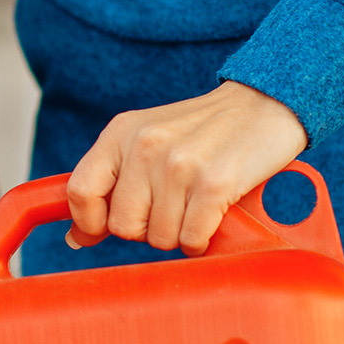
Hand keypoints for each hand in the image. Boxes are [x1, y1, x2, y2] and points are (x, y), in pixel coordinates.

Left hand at [67, 81, 308, 255]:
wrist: (266, 104)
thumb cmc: (204, 131)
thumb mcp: (148, 140)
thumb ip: (111, 182)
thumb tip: (77, 238)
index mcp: (121, 133)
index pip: (80, 191)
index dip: (89, 222)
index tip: (103, 230)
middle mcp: (145, 145)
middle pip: (123, 225)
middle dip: (147, 229)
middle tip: (172, 207)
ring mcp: (178, 164)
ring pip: (159, 238)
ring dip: (180, 233)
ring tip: (196, 205)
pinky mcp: (213, 184)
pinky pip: (191, 239)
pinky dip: (202, 239)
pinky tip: (212, 217)